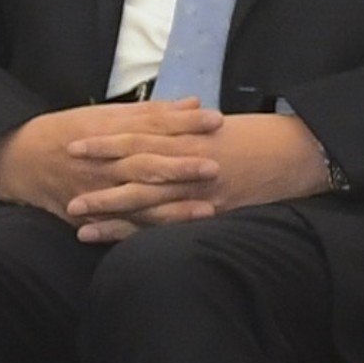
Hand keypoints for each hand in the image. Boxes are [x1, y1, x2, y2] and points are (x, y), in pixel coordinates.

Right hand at [0, 100, 220, 220]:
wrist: (18, 161)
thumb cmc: (66, 133)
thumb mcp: (104, 115)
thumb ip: (151, 113)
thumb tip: (194, 104)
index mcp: (108, 133)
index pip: (153, 126)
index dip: (184, 125)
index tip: (216, 120)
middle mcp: (104, 163)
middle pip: (147, 165)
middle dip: (181, 167)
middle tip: (215, 166)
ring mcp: (97, 193)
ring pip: (140, 201)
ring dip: (174, 207)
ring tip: (208, 210)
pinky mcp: (91, 218)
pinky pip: (123, 228)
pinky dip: (148, 233)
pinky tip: (173, 237)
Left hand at [40, 112, 339, 241]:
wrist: (301, 151)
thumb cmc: (259, 137)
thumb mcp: (218, 126)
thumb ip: (185, 127)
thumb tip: (160, 121)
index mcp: (187, 136)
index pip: (137, 137)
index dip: (104, 141)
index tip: (73, 143)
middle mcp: (188, 162)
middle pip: (133, 171)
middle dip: (97, 180)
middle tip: (62, 187)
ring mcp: (200, 189)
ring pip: (147, 202)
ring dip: (111, 211)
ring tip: (77, 220)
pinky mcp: (214, 211)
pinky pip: (173, 224)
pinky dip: (144, 233)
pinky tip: (120, 242)